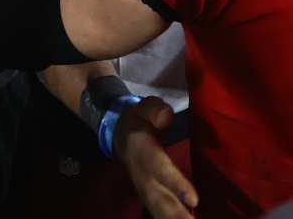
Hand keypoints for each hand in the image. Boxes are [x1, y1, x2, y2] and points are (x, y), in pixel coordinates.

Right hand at [114, 97, 198, 218]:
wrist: (121, 135)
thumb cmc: (139, 121)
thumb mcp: (144, 108)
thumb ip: (154, 111)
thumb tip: (165, 117)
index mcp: (144, 151)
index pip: (161, 170)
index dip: (176, 185)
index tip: (194, 200)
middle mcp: (144, 175)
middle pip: (160, 200)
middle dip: (177, 215)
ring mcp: (146, 189)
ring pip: (160, 211)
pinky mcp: (151, 198)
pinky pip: (161, 213)